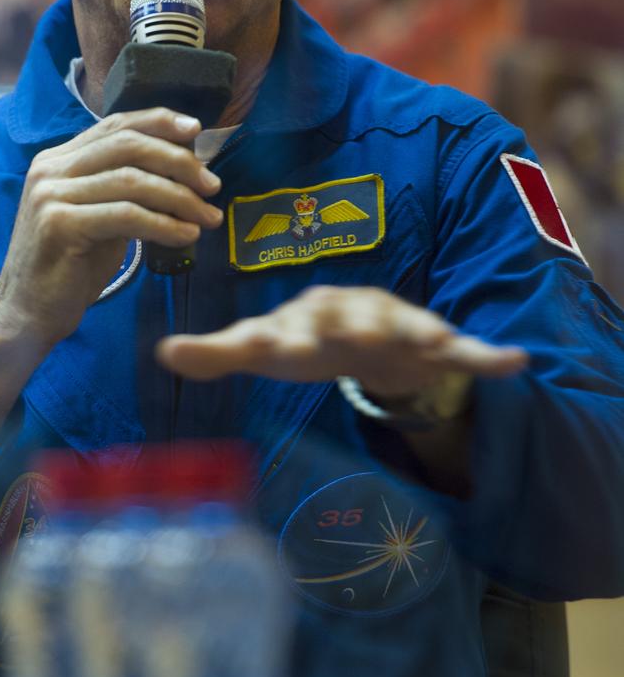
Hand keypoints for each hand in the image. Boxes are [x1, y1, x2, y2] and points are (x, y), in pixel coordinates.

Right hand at [0, 107, 222, 355]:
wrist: (28, 313)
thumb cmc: (70, 268)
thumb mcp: (100, 216)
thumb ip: (125, 189)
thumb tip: (182, 169)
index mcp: (58, 159)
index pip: (115, 125)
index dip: (158, 122)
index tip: (196, 131)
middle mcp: (50, 169)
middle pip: (128, 145)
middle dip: (179, 162)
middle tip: (212, 185)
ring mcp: (51, 195)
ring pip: (132, 180)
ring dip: (180, 197)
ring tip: (208, 217)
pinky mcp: (60, 225)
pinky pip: (126, 215)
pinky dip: (164, 224)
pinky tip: (187, 235)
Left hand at [156, 285, 526, 395]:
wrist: (362, 334)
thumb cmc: (306, 340)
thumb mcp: (264, 348)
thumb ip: (218, 353)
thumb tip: (163, 351)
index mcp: (308, 317)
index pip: (292, 326)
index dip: (284, 337)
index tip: (274, 348)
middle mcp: (352, 313)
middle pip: (352, 318)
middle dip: (351, 326)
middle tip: (352, 337)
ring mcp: (394, 327)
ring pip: (409, 324)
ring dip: (419, 330)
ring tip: (435, 340)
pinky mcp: (431, 344)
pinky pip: (462, 350)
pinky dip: (487, 356)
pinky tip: (514, 362)